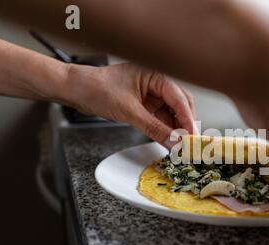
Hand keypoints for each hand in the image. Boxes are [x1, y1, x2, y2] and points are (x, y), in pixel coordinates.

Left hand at [65, 63, 196, 146]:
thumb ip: (154, 128)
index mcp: (155, 74)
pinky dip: (166, 130)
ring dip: (176, 129)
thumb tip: (174, 142)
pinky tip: (170, 141)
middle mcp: (156, 83)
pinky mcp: (145, 105)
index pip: (179, 98)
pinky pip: (161, 118)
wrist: (76, 90)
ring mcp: (151, 94)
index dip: (188, 119)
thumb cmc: (97, 89)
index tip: (193, 136)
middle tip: (190, 143)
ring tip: (181, 146)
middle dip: (185, 124)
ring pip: (172, 114)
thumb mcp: (129, 111)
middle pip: (181, 105)